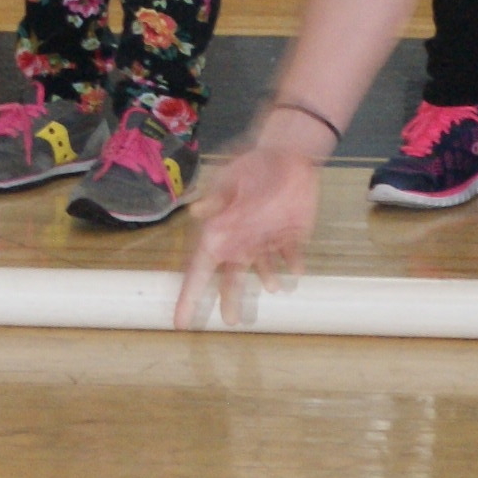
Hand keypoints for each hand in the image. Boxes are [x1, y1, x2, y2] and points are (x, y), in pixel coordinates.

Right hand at [176, 128, 323, 327]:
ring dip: (267, 279)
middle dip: (230, 299)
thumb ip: (215, 198)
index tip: (181, 321)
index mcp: (219, 234)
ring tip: (272, 287)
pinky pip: (291, 256)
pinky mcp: (292, 237)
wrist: (286, 156)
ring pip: (263, 269)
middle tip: (231, 321)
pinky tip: (296, 269)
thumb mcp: (229, 179)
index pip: (200, 269)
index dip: (190, 296)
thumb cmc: (251, 167)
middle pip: (231, 278)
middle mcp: (241, 243)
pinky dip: (293, 263)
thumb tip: (196, 212)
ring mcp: (266, 243)